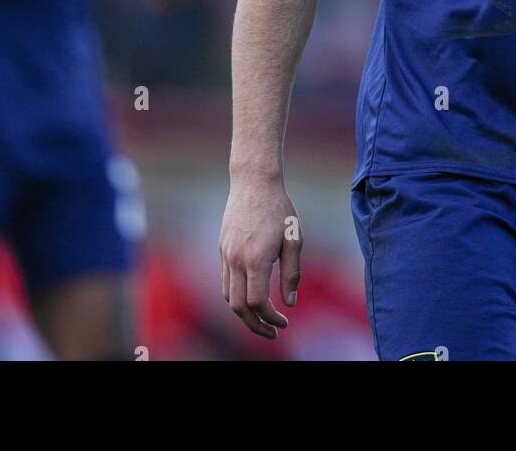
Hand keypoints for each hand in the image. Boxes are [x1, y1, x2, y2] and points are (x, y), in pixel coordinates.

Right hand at [219, 174, 301, 339]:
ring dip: (244, 313)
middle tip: (272, 333)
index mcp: (256, 258)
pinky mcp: (221, 249)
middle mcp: (236, 260)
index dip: (270, 318)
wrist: (253, 182)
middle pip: (238, 307)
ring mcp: (225, 254)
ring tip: (262, 319)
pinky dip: (237, 295)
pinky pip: (226, 281)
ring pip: (228, 296)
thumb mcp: (294, 240)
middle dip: (254, 325)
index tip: (285, 322)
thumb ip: (292, 273)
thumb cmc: (279, 209)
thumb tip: (290, 303)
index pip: (257, 302)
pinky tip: (252, 295)